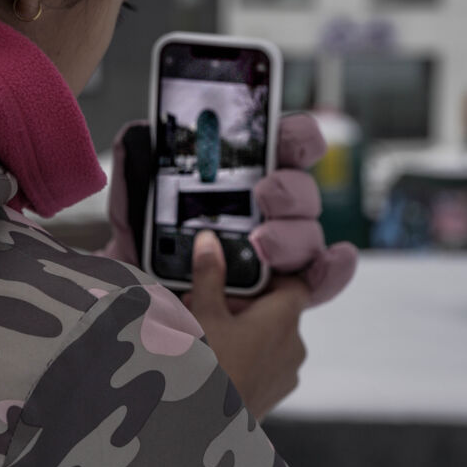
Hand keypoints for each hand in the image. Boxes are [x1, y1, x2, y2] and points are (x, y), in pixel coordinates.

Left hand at [104, 114, 357, 306]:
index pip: (275, 153)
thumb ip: (134, 190)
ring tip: (263, 245)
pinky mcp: (288, 298)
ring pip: (307, 234)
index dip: (291, 137)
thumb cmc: (142, 276)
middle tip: (264, 194)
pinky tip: (335, 258)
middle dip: (287, 188)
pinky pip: (320, 281)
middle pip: (297, 192)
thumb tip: (133, 139)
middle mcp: (262, 218)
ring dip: (292, 234)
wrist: (141, 334)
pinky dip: (333, 269)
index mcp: (233, 191)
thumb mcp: (131, 233)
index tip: (284, 133)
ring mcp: (278, 257)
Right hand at [185, 231, 308, 418]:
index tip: (248, 275)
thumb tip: (209, 241)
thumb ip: (209, 274)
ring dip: (247, 331)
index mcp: (284, 318)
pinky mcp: (276, 393)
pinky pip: (268, 362)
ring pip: (272, 337)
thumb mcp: (202, 313)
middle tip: (213, 305)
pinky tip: (218, 359)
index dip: (274, 276)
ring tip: (211, 333)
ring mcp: (288, 372)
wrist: (203, 430)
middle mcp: (295, 344)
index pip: (296, 283)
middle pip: (278, 310)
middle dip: (247, 304)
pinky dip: (249, 355)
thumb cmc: (207, 368)